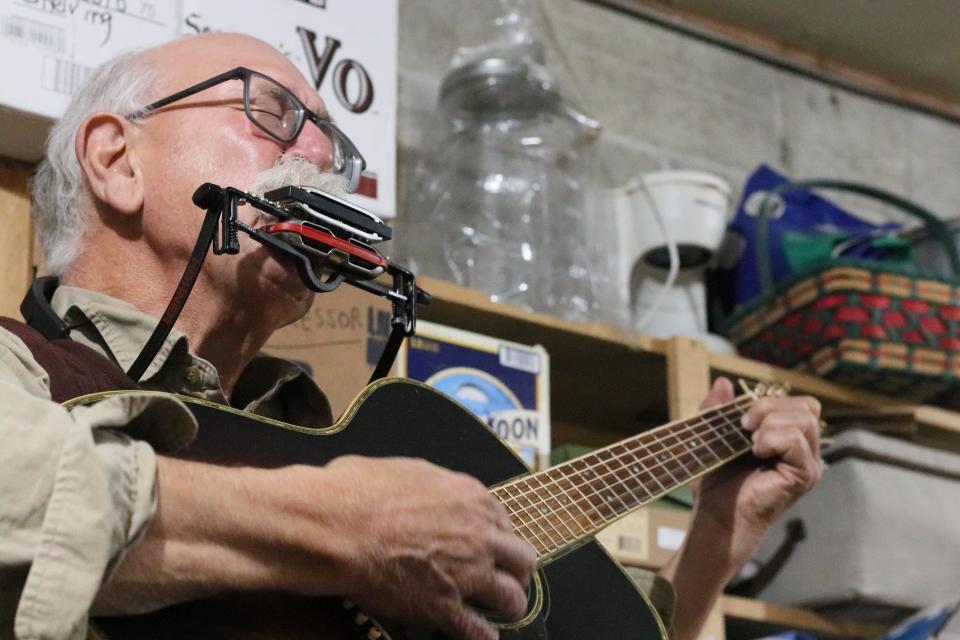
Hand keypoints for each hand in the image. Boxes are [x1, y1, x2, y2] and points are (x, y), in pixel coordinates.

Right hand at [303, 455, 536, 639]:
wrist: (338, 526)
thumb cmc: (360, 490)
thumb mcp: (407, 469)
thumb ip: (431, 484)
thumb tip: (424, 488)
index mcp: (472, 498)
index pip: (505, 520)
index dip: (498, 534)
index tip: (491, 543)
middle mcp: (480, 536)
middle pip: (522, 558)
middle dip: (516, 569)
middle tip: (507, 576)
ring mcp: (466, 574)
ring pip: (511, 597)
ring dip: (509, 603)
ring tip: (503, 608)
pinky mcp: (444, 606)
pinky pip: (476, 630)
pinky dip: (482, 636)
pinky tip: (484, 637)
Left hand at [694, 377, 822, 555]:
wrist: (716, 513)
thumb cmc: (718, 480)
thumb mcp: (714, 434)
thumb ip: (718, 408)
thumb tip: (723, 382)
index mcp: (789, 437)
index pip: (799, 403)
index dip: (770, 401)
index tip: (740, 417)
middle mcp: (805, 449)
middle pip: (808, 406)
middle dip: (770, 407)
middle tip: (744, 426)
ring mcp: (808, 463)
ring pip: (804, 419)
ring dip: (770, 422)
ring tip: (750, 441)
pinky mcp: (804, 476)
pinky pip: (797, 441)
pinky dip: (773, 438)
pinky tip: (756, 451)